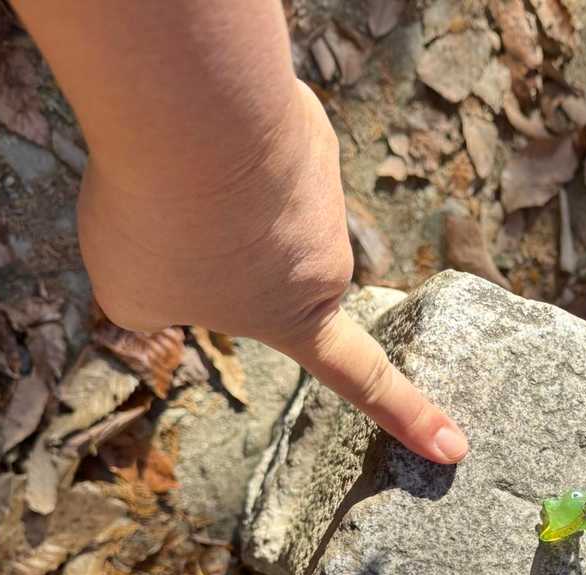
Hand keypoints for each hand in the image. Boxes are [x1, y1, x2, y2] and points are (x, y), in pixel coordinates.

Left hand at [75, 80, 468, 464]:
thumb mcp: (132, 295)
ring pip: (249, 198)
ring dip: (205, 190)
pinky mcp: (304, 127)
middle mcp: (325, 257)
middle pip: (264, 262)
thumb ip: (157, 298)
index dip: (408, 417)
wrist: (194, 113)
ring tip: (164, 174)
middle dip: (213, 247)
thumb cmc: (166, 223)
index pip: (363, 380)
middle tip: (162, 228)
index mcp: (300, 316)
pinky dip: (210, 141)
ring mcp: (322, 187)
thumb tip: (184, 252)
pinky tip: (184, 128)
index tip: (453, 450)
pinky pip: (244, 143)